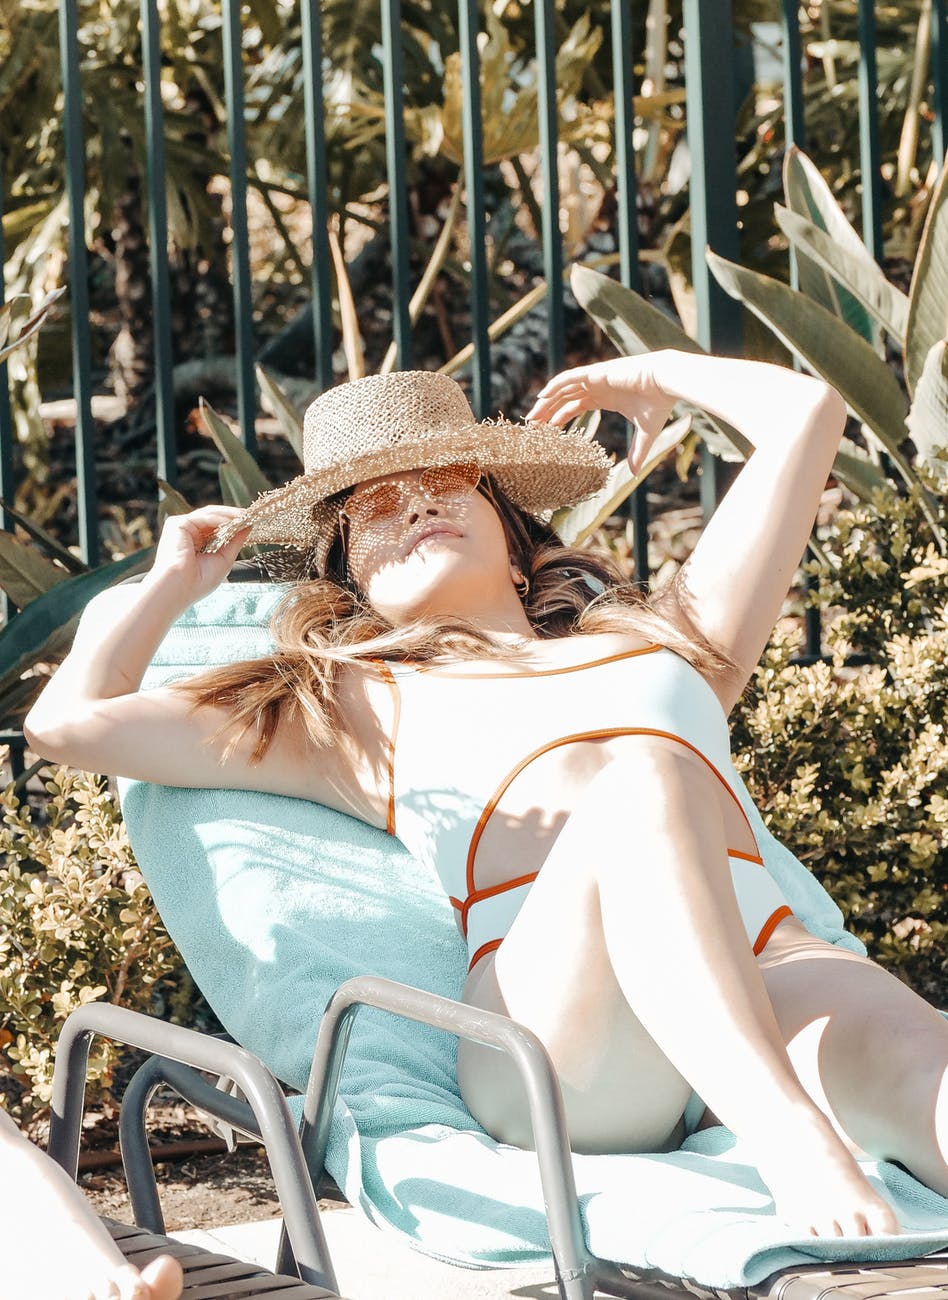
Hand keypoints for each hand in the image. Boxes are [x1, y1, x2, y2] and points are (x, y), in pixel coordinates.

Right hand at [147, 506, 250, 601]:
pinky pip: (202, 517)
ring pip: (208, 514)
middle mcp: (188, 534)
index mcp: (197, 544)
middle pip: (213, 518)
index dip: (233, 524)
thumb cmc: (199, 581)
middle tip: (249, 514)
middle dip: (232, 516)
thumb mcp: (225, 559)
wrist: (180, 588)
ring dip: (228, 515)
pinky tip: (231, 521)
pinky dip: (218, 518)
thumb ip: (235, 541)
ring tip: (244, 516)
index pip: (216, 528)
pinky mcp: (177, 524)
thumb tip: (248, 526)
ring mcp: (182, 528)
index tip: (250, 521)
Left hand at [527, 353, 678, 473]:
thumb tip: (634, 474)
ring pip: (563, 388)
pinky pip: (570, 378)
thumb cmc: (659, 404)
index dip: (560, 416)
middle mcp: (598, 386)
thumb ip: (638, 452)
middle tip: (532, 426)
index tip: (547, 430)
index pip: (575, 406)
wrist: (667, 382)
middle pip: (565, 398)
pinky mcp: (597, 373)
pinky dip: (554, 385)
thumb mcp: (646, 434)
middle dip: (548, 411)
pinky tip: (542, 395)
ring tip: (532, 415)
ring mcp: (596, 378)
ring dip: (547, 400)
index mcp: (606, 397)